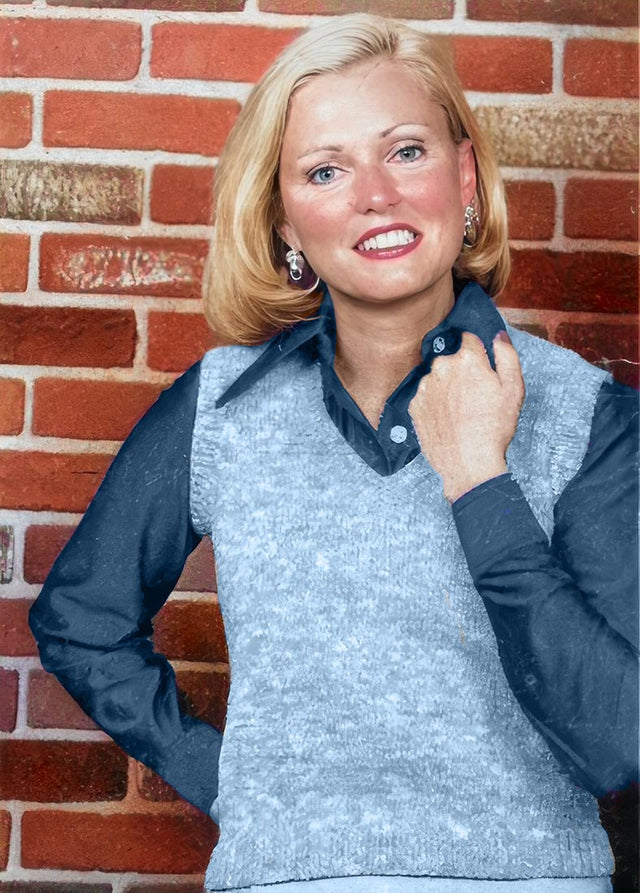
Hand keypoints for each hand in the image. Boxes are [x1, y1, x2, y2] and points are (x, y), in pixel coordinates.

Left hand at [409, 330, 524, 502]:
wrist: (468, 463)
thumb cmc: (493, 428)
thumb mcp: (514, 389)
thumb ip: (507, 355)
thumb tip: (497, 336)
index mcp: (466, 359)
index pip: (469, 339)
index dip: (478, 351)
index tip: (482, 365)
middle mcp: (441, 367)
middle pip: (452, 360)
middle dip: (462, 371)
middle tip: (474, 395)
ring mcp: (424, 387)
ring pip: (437, 378)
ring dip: (446, 387)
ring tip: (460, 410)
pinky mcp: (414, 405)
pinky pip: (425, 396)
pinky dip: (434, 403)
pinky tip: (447, 418)